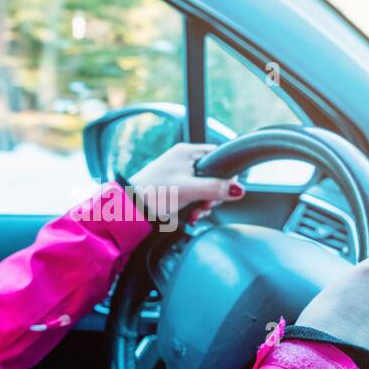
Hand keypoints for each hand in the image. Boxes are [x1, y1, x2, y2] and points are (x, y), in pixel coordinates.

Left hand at [127, 143, 244, 225]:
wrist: (130, 208)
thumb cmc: (153, 192)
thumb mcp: (189, 190)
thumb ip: (215, 188)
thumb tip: (238, 189)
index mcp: (187, 152)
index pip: (219, 156)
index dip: (226, 175)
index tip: (224, 191)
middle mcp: (184, 161)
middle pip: (214, 176)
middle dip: (212, 195)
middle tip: (205, 205)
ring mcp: (180, 175)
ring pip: (205, 188)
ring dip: (204, 204)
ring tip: (195, 213)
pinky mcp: (176, 188)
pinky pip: (195, 196)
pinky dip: (195, 208)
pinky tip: (190, 216)